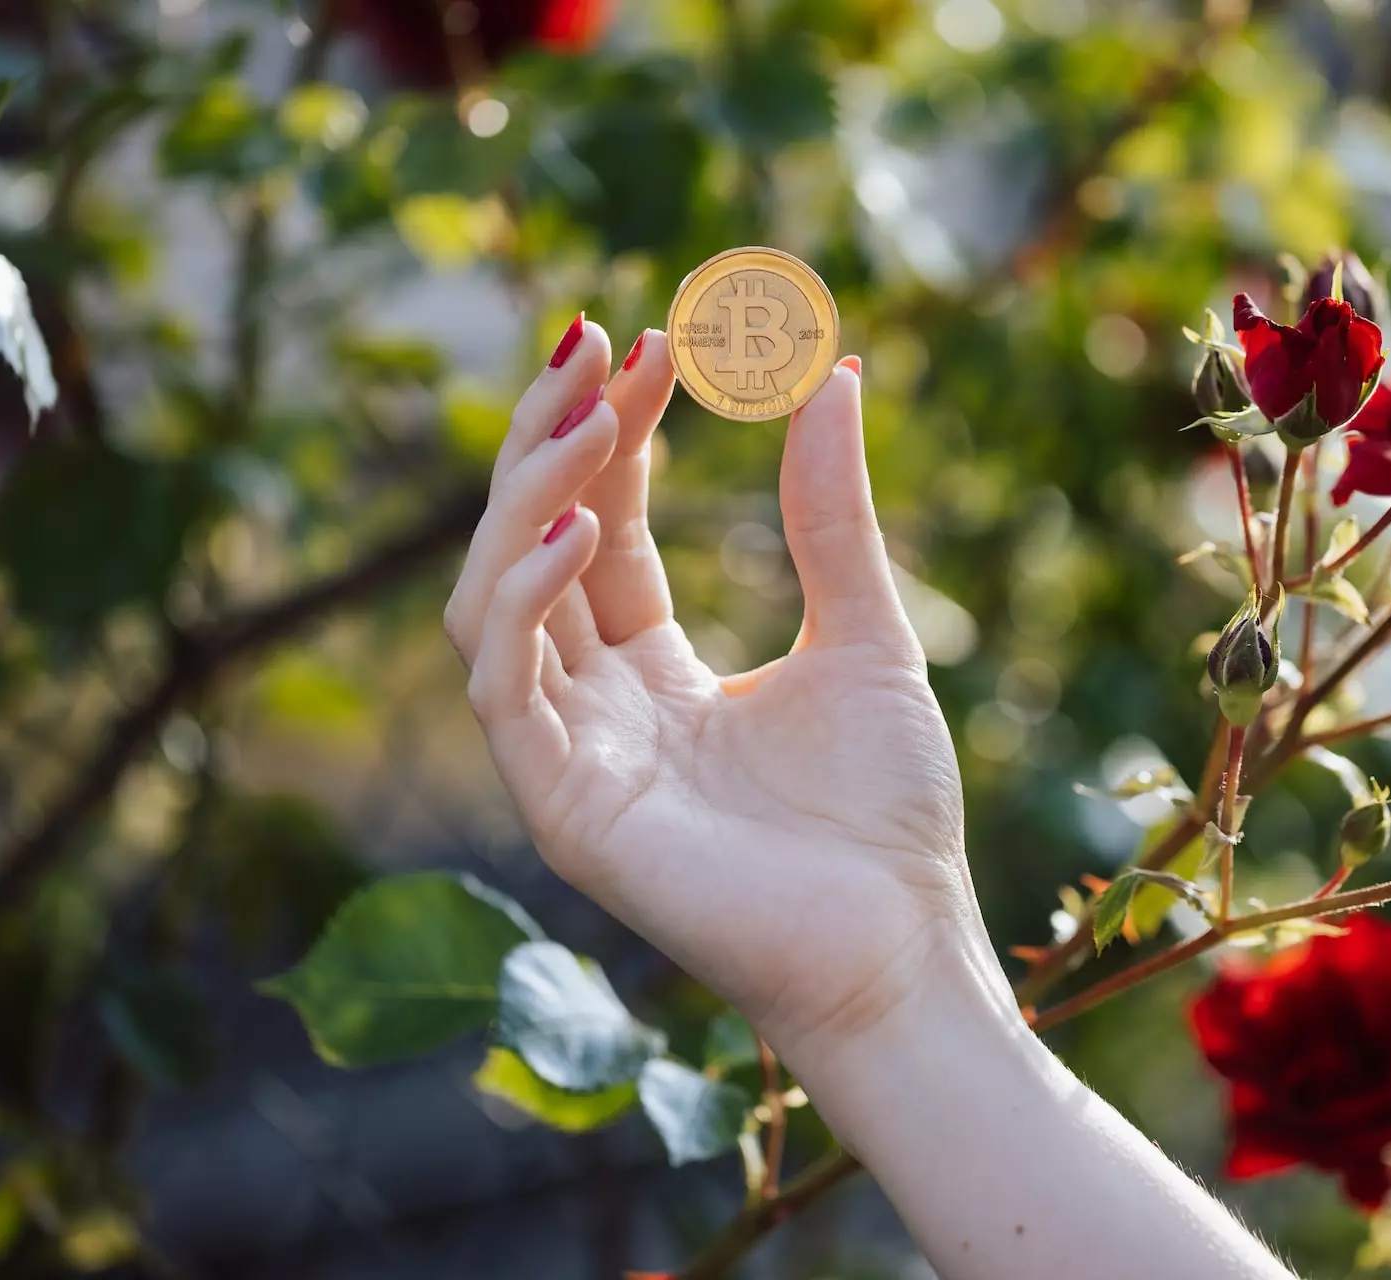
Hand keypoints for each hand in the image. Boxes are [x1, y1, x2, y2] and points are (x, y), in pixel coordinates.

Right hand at [443, 319, 994, 1061]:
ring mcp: (568, 754)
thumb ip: (829, 513)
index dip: (617, 430)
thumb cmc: (886, 811)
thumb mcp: (864, 634)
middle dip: (554, 438)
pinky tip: (582, 522)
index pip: (606, 526)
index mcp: (653, 672)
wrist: (900, 944)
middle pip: (531, 545)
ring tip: (592, 412)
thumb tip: (833, 370)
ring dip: (528, 496)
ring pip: (490, 599)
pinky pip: (502, 680)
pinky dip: (523, 593)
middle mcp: (594, 705)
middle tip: (594, 340)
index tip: (648, 338)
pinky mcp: (558, 804)